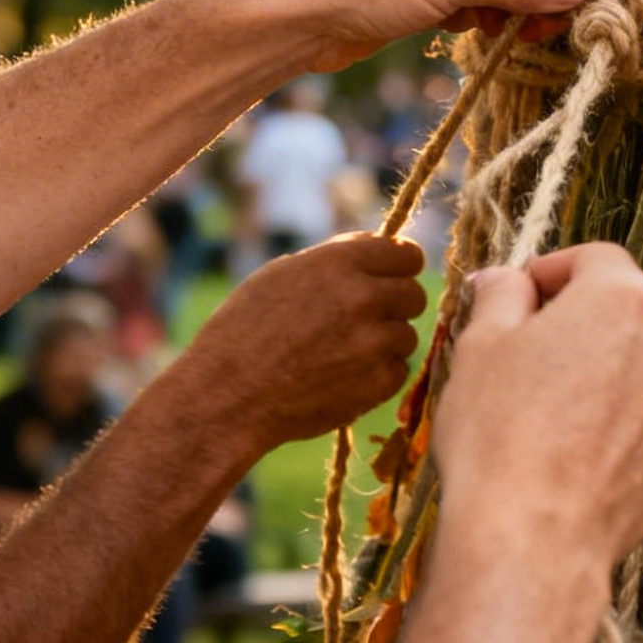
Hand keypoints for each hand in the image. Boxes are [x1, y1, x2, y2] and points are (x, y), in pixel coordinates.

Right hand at [178, 234, 427, 448]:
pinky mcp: (376, 383)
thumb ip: (335, 260)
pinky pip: (397, 372)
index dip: (401, 266)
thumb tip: (376, 248)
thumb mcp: (282, 275)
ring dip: (384, 344)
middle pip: (415, 294)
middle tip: (366, 320)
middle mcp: (363, 297)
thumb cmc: (244, 330)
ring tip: (341, 353)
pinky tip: (341, 378)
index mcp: (340, 263)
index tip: (393, 278)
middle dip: (395, 306)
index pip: (407, 253)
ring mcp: (373, 342)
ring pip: (407, 336)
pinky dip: (376, 377)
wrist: (228, 395)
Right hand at [434, 245, 642, 578]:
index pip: (593, 258)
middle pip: (626, 312)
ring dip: (610, 374)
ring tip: (558, 414)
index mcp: (623, 297)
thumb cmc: (500, 431)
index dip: (552, 273)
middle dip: (583, 325)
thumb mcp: (481, 344)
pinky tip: (583, 453)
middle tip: (531, 360)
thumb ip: (501, 295)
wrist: (534, 539)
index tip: (520, 300)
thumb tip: (505, 281)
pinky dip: (627, 423)